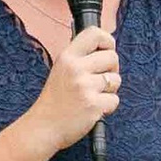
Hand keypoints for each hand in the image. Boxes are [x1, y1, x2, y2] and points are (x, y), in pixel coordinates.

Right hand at [28, 24, 120, 154]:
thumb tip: (105, 47)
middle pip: (112, 57)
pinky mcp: (93, 105)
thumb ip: (80, 58)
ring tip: (93, 96)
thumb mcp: (61, 70)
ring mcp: (85, 86)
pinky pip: (114, 100)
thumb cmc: (54, 101)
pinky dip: (108, 107)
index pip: (95, 33)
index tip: (106, 51)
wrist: (43, 127)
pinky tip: (93, 109)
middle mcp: (75, 68)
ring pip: (116, 80)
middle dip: (112, 70)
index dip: (107, 41)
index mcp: (67, 57)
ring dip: (110, 90)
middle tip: (99, 81)